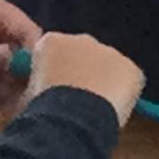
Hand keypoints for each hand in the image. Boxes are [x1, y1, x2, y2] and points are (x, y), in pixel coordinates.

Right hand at [31, 30, 146, 123]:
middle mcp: (82, 39)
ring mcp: (110, 52)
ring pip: (107, 68)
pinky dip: (123, 97)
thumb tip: (35, 97)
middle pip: (83, 56)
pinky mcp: (131, 69)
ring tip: (93, 113)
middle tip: (75, 104)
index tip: (52, 94)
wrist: (72, 119)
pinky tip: (111, 114)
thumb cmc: (42, 110)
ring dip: (102, 85)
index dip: (54, 75)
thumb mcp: (27, 97)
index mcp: (51, 42)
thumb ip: (35, 87)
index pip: (53, 53)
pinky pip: (128, 83)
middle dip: (81, 75)